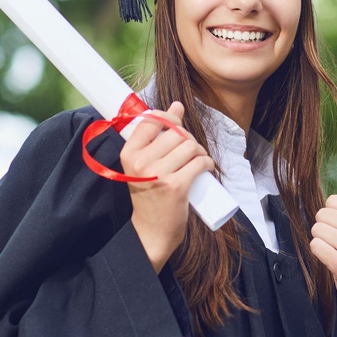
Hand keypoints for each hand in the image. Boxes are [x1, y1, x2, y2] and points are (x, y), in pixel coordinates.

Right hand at [120, 102, 215, 272]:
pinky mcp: (176, 186)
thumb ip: (157, 135)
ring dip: (200, 151)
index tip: (176, 125)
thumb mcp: (145, 164)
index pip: (152, 120)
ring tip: (197, 161)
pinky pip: (200, 162)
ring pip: (190, 145)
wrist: (151, 231)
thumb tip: (178, 105)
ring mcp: (158, 174)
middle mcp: (141, 162)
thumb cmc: (149, 194)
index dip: (169, 117)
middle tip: (190, 152)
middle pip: (177, 132)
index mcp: (129, 153)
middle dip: (189, 138)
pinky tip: (205, 168)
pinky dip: (207, 163)